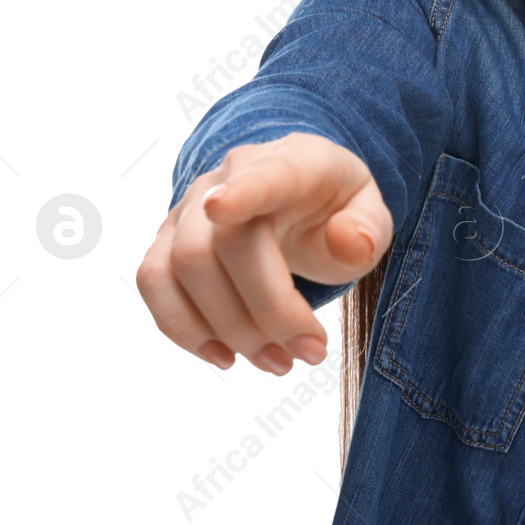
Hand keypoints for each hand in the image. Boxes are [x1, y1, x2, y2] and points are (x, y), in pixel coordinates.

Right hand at [135, 132, 391, 374]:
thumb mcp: (370, 215)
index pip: (262, 174)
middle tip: (309, 352)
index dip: (241, 191)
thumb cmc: (334, 211)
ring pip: (181, 267)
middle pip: (221, 244)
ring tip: (277, 362)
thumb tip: (349, 243)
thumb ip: (368, 229)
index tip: (221, 207)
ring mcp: (190, 208)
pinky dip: (184, 329)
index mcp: (292, 163)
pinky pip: (154, 283)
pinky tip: (226, 355)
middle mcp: (229, 176)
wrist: (299, 200)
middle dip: (266, 311)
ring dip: (228, 329)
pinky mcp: (167, 240)